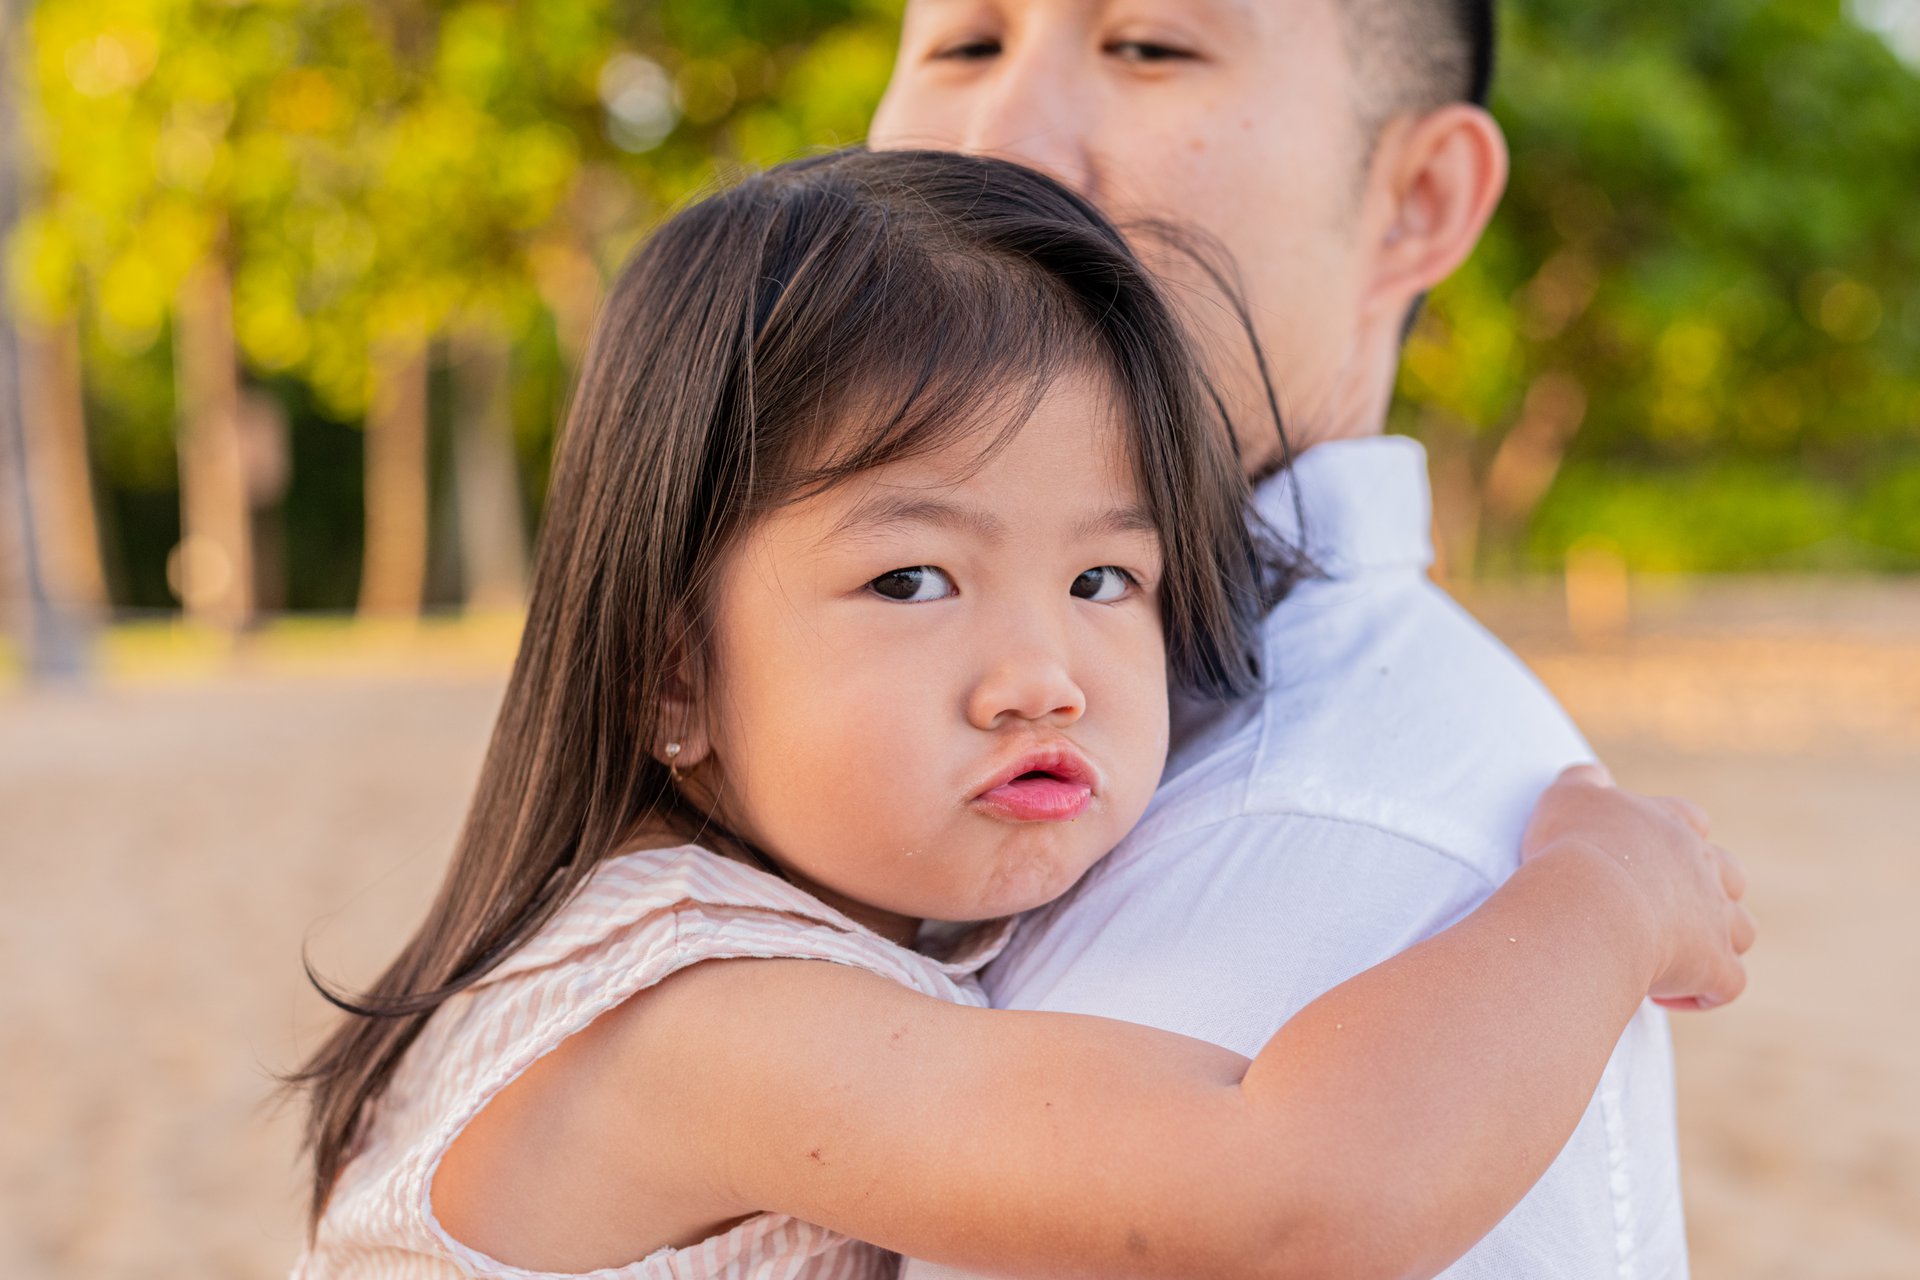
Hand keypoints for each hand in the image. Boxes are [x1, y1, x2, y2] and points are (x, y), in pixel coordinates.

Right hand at [1521, 763, 1755, 1010]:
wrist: (1591, 903)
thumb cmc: (1574, 847)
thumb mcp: (1565, 798)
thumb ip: (1582, 781)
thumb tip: (1594, 774)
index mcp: (1669, 825)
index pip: (1689, 820)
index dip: (1672, 836)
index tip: (1639, 857)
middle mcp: (1702, 867)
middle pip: (1728, 875)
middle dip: (1706, 891)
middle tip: (1659, 910)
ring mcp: (1715, 918)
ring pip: (1740, 929)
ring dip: (1713, 943)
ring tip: (1670, 957)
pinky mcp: (1715, 965)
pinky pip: (1726, 984)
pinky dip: (1702, 992)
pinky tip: (1662, 995)